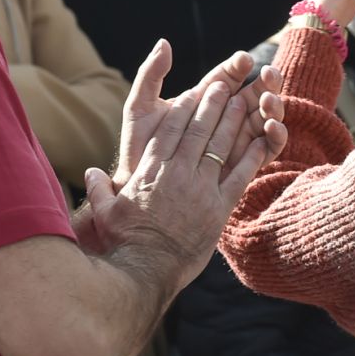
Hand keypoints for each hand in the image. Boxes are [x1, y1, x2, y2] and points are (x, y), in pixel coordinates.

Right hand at [83, 74, 287, 282]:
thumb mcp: (105, 213)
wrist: (147, 270)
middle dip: (211, 105)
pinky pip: (239, 176)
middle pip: (197, 131)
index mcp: (151, 171)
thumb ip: (100, 189)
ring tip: (243, 101)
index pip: (169, 131)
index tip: (193, 92)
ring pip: (219, 147)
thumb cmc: (124, 242)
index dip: (183, 109)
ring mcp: (200, 190)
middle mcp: (177, 175)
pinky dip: (252, 157)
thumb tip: (92, 172)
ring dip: (233, 122)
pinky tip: (262, 140)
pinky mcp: (219, 209)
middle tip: (224, 85)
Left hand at [113, 41, 263, 187]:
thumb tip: (164, 42)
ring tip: (268, 101)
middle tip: (269, 75)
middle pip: (253, 95)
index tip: (244, 59)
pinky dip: (276, 136)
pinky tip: (272, 126)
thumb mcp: (140, 109)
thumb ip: (150, 76)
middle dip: (265, 83)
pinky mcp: (246, 165)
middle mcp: (225, 119)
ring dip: (273, 107)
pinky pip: (269, 148)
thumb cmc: (139, 150)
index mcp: (204, 101)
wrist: (144, 195)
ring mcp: (238, 141)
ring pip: (265, 118)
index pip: (227, 77)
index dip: (238, 67)